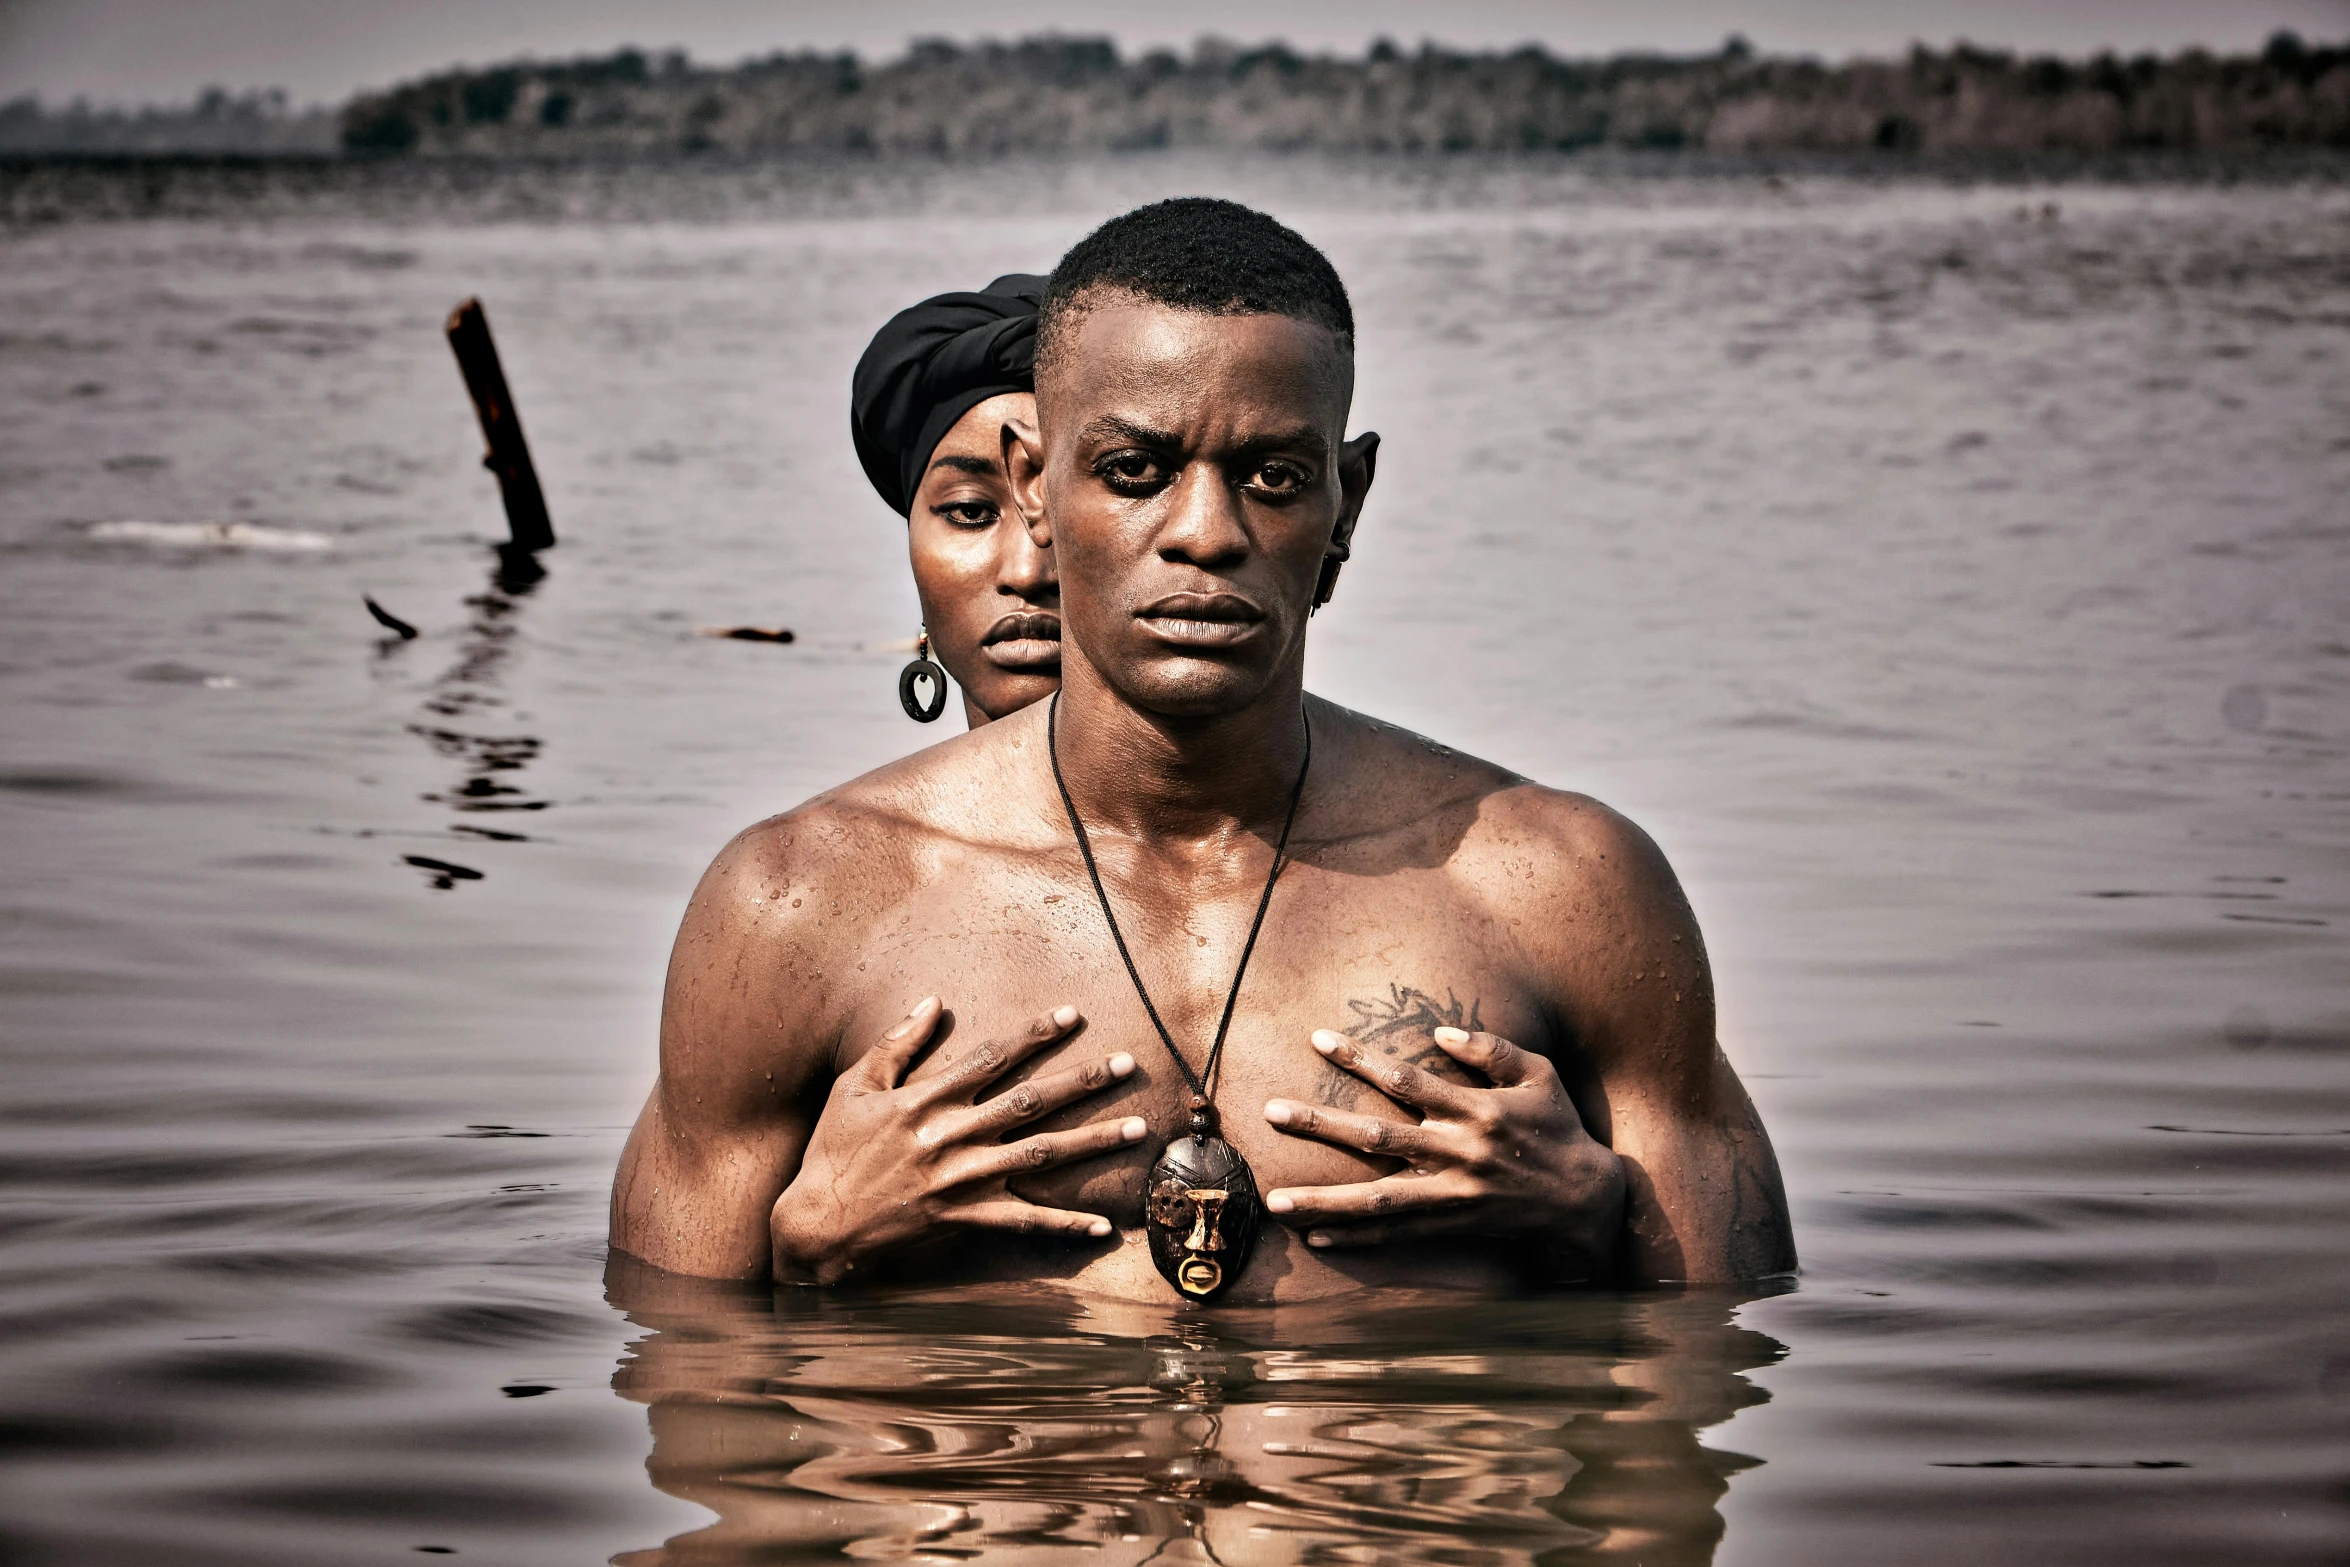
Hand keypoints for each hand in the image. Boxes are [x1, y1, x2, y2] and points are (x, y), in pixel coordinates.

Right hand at [770, 998, 1146, 1283]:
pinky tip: (1103, 1226)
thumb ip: (897, 1042)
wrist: (816, 1222)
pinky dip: (1064, 1225)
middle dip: (1082, 1081)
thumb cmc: (833, 1149)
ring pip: (1040, 1156)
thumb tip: (933, 1000)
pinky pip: (1022, 1222)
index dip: (1035, 1035)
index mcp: (926, 1099)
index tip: (1073, 1015)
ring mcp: (961, 1180)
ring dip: (1092, 1142)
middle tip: (1127, 1064)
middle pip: (1030, 1102)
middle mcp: (951, 1136)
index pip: (992, 1057)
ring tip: (1137, 1128)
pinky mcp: (963, 1218)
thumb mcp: (855, 1086)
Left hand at [1261, 1026, 1625, 1281]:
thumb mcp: (1540, 1075)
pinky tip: (1316, 1237)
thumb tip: (1439, 1031)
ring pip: (1378, 1198)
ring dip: (1324, 1201)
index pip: (1407, 1080)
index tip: (1317, 1039)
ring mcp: (1453, 1194)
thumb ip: (1493, 1050)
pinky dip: (1356, 1236)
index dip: (1361, 1058)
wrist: (1586, 1201)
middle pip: (1377, 1138)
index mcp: (1477, 1110)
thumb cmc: (1558, 1127)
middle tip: (1270, 1111)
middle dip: (1321, 1124)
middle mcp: (1459, 1152)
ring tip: (1274, 1202)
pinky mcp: (1452, 1225)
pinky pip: (1395, 1233)